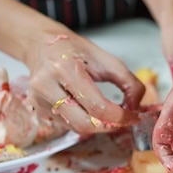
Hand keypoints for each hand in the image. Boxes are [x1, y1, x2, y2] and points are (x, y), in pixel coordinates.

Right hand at [24, 32, 144, 134]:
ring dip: (97, 126)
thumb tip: (136, 107)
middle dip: (109, 126)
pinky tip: (90, 110)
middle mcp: (46, 85)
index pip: (97, 106)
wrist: (41, 44)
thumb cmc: (75, 50)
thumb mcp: (108, 60)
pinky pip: (67, 124)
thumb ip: (129, 83)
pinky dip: (84, 121)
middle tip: (123, 120)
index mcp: (65, 68)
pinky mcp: (37, 108)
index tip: (133, 116)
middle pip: (84, 123)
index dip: (120, 117)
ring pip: (75, 127)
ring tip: (109, 114)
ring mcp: (38, 99)